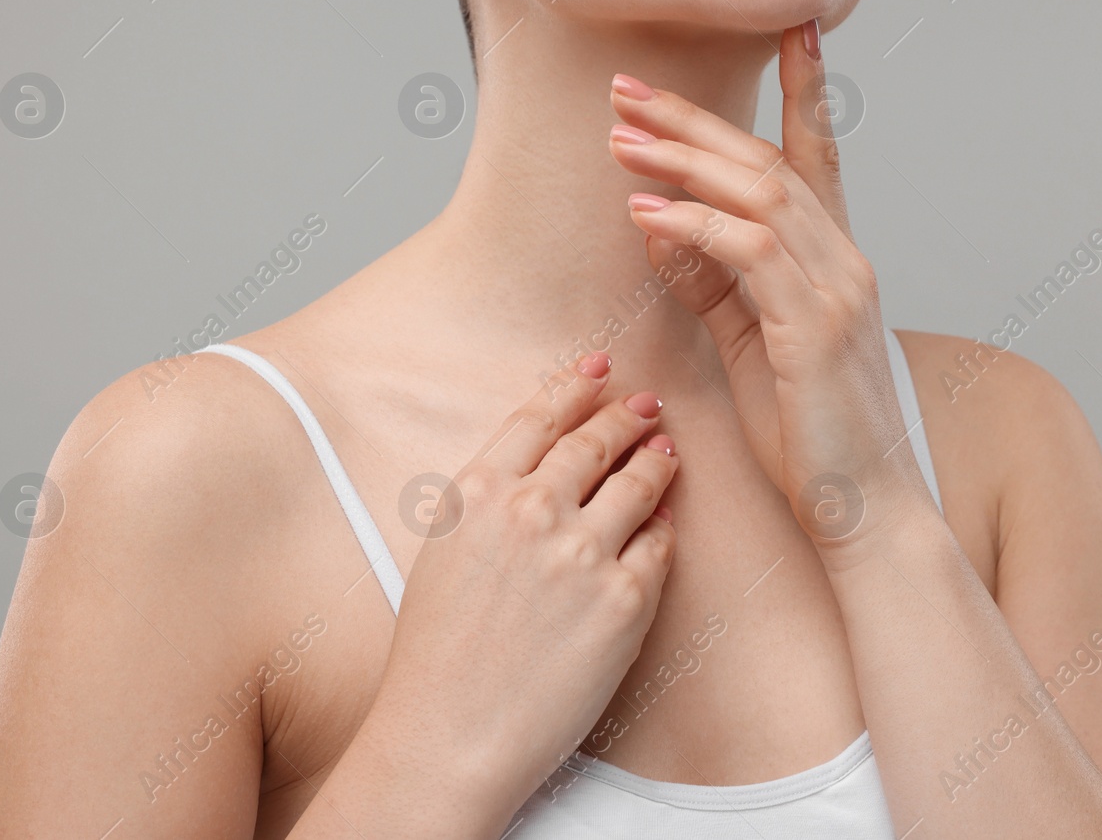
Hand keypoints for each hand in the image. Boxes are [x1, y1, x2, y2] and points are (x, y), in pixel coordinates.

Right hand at [363, 354, 677, 828]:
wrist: (449, 735)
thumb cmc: (435, 654)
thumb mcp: (442, 551)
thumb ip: (487, 501)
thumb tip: (540, 468)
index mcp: (478, 493)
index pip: (539, 416)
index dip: (575, 384)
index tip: (598, 366)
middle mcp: (532, 510)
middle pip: (595, 441)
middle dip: (626, 414)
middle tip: (646, 403)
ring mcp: (583, 553)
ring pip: (639, 483)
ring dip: (656, 459)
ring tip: (665, 449)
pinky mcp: (625, 600)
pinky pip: (659, 545)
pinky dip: (663, 527)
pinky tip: (666, 519)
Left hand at [607, 23, 926, 547]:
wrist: (862, 509)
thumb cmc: (809, 433)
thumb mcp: (748, 343)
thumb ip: (711, 281)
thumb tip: (661, 222)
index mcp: (835, 261)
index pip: (818, 155)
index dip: (806, 87)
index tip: (790, 26)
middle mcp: (845, 261)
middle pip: (768, 160)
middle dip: (692, 118)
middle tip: (625, 88)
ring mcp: (837, 290)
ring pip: (760, 191)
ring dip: (683, 159)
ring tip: (619, 138)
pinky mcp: (815, 327)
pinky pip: (751, 251)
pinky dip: (697, 222)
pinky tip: (647, 209)